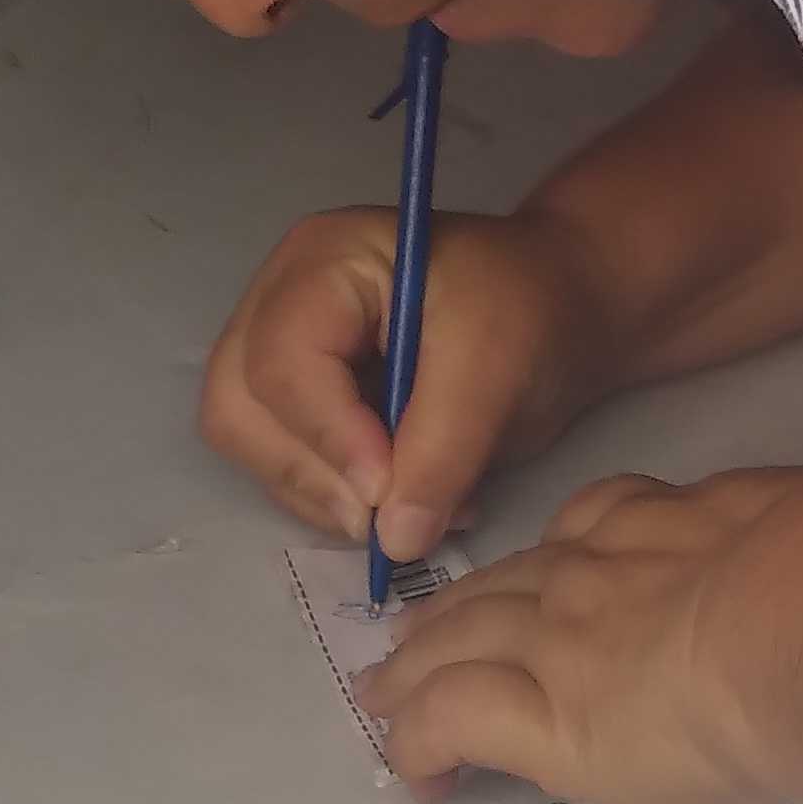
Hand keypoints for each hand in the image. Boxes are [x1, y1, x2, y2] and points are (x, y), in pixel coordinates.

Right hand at [197, 209, 607, 559]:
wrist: (561, 308)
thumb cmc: (532, 312)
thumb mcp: (499, 370)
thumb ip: (444, 450)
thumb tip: (395, 542)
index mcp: (326, 261)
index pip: (284, 359)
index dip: (327, 434)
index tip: (386, 493)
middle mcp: (282, 300)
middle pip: (240, 405)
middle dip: (311, 474)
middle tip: (386, 520)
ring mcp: (282, 349)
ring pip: (251, 445)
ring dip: (326, 497)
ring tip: (418, 511)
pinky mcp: (301, 400)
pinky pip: (285, 464)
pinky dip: (337, 500)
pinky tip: (408, 503)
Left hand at [357, 461, 802, 803]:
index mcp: (671, 522)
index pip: (586, 529)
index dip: (548, 559)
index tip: (538, 576)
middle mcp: (597, 569)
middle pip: (502, 583)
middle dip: (455, 609)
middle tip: (414, 635)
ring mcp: (561, 638)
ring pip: (457, 643)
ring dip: (414, 669)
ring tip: (386, 696)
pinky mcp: (542, 716)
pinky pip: (449, 720)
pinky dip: (416, 741)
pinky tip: (411, 769)